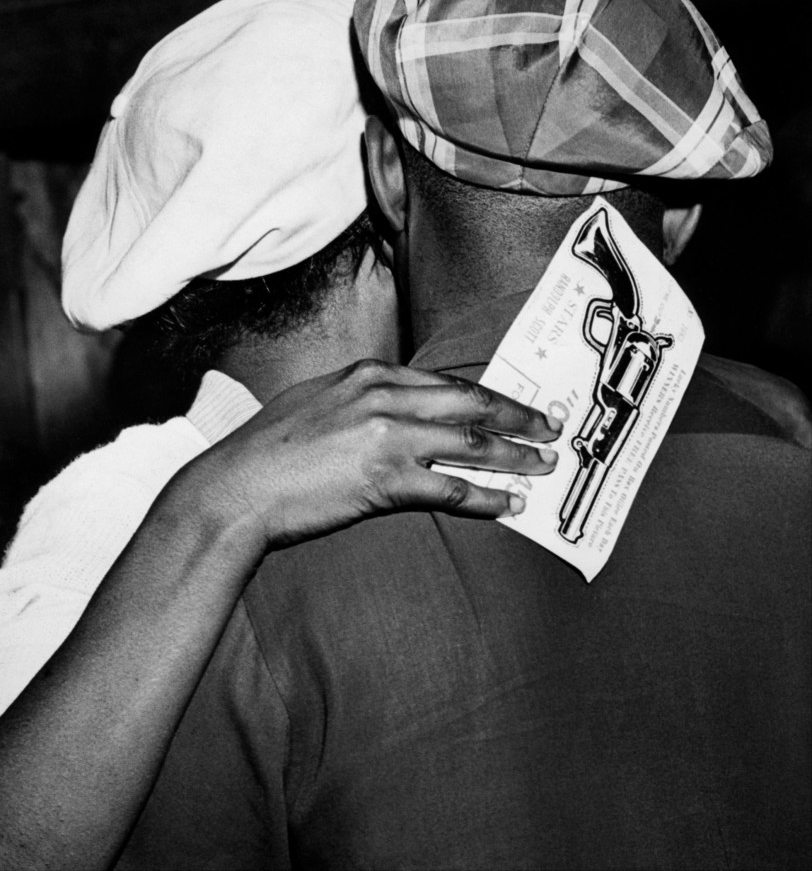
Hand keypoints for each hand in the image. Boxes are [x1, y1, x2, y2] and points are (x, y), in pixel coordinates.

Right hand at [196, 360, 561, 549]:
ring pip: (470, 443)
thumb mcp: (316, 400)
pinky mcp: (386, 479)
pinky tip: (509, 504)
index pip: (446, 382)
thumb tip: (396, 408)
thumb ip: (360, 398)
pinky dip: (487, 497)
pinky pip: (453, 487)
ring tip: (543, 466)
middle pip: (470, 403)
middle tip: (550, 426)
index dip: (487, 394)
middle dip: (517, 415)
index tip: (512, 404)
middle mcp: (385, 397)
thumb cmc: (268, 448)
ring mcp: (388, 436)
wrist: (235, 488)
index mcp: (370, 375)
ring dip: (515, 455)